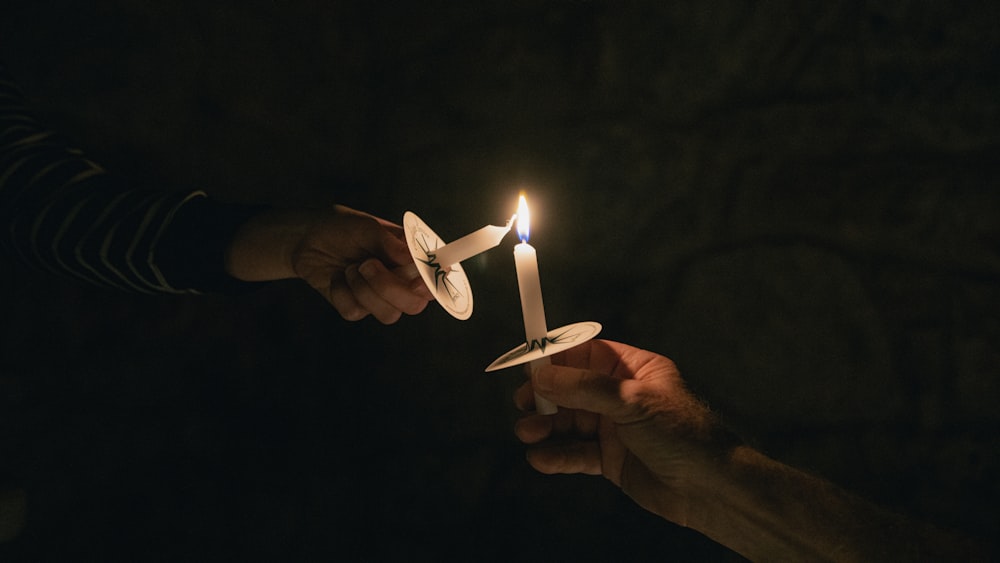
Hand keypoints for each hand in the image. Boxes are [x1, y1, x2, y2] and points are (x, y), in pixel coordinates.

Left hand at [226, 205, 432, 322]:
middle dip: (390, 288)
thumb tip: (410, 256)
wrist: (304, 239)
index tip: (417, 279)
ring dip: (364, 289)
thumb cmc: (340, 226)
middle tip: (367, 264)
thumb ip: (388, 241)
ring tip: (349, 268)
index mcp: (410, 258)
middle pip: (415, 305)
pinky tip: (337, 278)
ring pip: (388, 314)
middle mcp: (399, 280)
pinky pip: (356, 313)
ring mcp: (378, 296)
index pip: (434, 278)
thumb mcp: (364, 225)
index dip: (431, 284)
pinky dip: (342, 293)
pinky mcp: (356, 307)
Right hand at [513, 339, 739, 525]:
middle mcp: (622, 397)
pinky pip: (576, 453)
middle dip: (545, 395)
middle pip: (572, 388)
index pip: (586, 354)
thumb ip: (585, 388)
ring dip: (545, 425)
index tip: (527, 364)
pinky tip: (541, 458)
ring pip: (569, 421)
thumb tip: (543, 376)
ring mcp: (616, 429)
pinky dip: (556, 455)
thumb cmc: (685, 435)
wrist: (711, 489)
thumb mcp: (632, 402)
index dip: (556, 358)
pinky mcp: (611, 460)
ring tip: (527, 432)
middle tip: (522, 401)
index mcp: (634, 370)